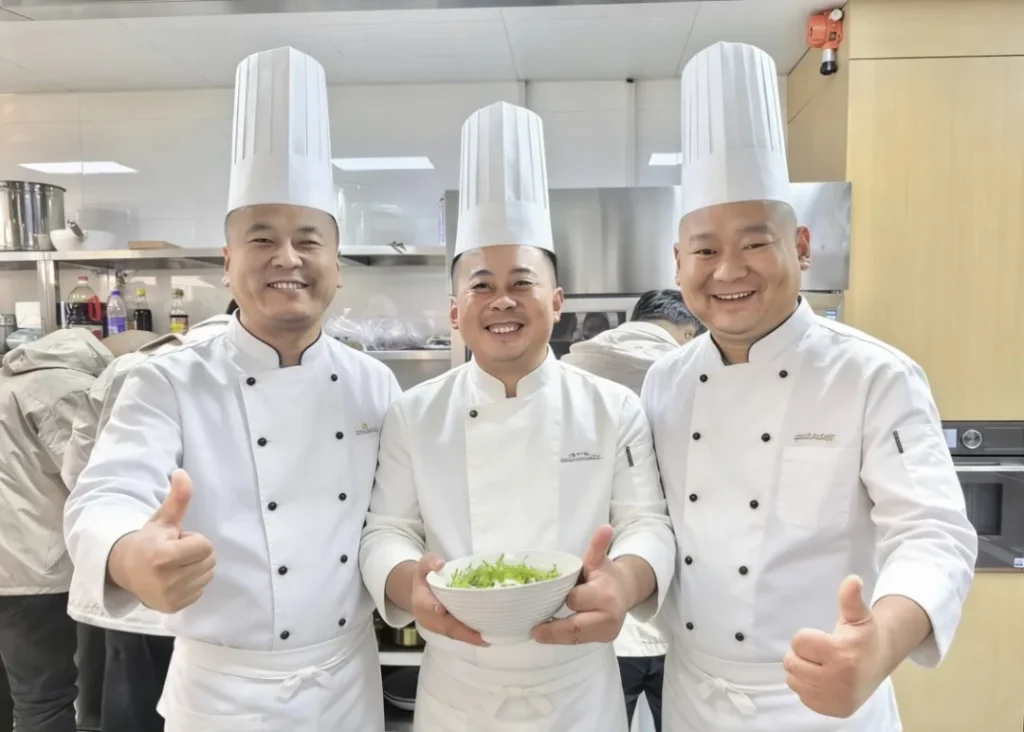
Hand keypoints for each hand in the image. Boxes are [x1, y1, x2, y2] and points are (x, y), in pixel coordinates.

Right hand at [106, 469, 215, 612]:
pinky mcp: (173, 608)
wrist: (124, 570)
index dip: (194, 539)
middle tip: (175, 552)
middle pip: (209, 561)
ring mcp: (170, 597)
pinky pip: (201, 590)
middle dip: (197, 552)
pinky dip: (193, 582)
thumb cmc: (148, 541)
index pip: (205, 545)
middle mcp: (167, 581)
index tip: (176, 540)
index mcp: (163, 557)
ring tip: (175, 564)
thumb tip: (182, 473)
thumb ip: (178, 498)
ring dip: (197, 567)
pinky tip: (175, 578)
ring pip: (208, 575)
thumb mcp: (163, 519)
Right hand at [410, 553, 487, 645]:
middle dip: (461, 631)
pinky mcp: (443, 630)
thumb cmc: (425, 576)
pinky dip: (468, 638)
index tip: (441, 609)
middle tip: (480, 636)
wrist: (419, 591)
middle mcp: (426, 616)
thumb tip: (440, 564)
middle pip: (444, 625)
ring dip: (468, 637)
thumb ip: (431, 561)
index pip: (426, 603)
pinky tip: (483, 639)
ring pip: (452, 633)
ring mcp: (435, 625)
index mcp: (421, 598)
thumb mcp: (424, 564)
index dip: (433, 607)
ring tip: (486, 640)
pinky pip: (456, 635)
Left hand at [531, 525, 629, 644]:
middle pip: (576, 628)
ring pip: (577, 639)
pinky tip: (548, 636)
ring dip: (557, 637)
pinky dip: (563, 639)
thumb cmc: (606, 574)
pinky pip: (580, 642)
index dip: (563, 600)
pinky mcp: (604, 640)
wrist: (626, 590)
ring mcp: (608, 632)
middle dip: (555, 630)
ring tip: (538, 633)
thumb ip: (597, 546)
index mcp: (606, 594)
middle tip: (534, 631)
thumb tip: (605, 528)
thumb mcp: (599, 559)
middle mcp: (609, 616)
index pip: (576, 600)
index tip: (542, 600)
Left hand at [784, 575, 888, 717]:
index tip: (824, 638)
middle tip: (821, 652)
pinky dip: (807, 687)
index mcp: (842, 654)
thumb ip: (850, 599)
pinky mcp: (832, 710)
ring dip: (802, 670)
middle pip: (791, 662)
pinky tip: (824, 679)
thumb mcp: (858, 615)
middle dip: (802, 654)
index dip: (808, 637)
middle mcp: (838, 680)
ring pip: (793, 680)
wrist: (880, 664)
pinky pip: (801, 696)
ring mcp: (835, 698)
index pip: (799, 642)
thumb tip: (853, 579)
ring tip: (822, 665)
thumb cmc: (863, 636)